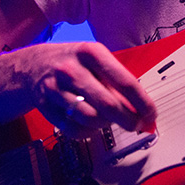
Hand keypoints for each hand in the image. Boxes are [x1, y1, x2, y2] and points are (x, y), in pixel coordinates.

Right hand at [15, 41, 157, 133]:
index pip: (125, 82)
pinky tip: (93, 125)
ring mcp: (56, 88)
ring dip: (107, 125)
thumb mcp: (96, 61)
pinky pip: (73, 129)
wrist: (33, 65)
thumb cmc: (73, 62)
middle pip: (108, 104)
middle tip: (137, 125)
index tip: (151, 114)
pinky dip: (88, 132)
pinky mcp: (45, 106)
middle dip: (128, 119)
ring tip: (111, 121)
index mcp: (91, 52)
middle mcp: (72, 69)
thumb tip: (141, 109)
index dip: (142, 102)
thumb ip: (117, 82)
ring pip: (91, 118)